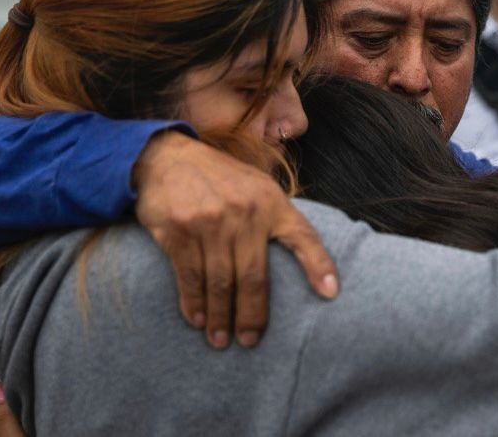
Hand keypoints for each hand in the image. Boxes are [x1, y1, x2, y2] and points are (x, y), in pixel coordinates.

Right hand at [133, 131, 338, 348]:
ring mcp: (210, 221)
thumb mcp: (256, 186)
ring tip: (221, 339)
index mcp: (271, 202)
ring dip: (221, 317)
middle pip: (254, 277)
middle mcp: (244, 212)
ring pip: (221, 282)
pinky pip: (190, 276)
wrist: (167, 158)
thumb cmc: (220, 179)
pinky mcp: (179, 230)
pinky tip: (198, 319)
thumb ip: (275, 217)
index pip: (303, 236)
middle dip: (253, 315)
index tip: (330, 294)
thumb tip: (300, 260)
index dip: (319, 265)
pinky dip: (194, 303)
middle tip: (250, 340)